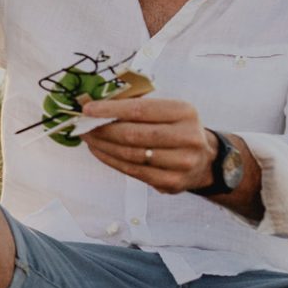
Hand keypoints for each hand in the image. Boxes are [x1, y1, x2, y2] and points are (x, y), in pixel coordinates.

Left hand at [79, 95, 214, 193]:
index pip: (140, 110)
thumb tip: (92, 104)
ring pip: (131, 155)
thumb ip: (134, 105)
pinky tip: (99, 151)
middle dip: (102, 130)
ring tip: (88, 138)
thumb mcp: (165, 110)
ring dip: (103, 146)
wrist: (204, 160)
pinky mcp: (171, 182)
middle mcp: (187, 137)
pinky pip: (133, 171)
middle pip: (134, 134)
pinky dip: (111, 160)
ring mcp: (182, 163)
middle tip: (82, 125)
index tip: (87, 109)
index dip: (110, 110)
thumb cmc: (175, 128)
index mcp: (184, 112)